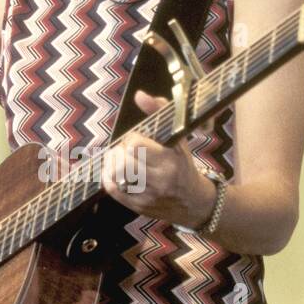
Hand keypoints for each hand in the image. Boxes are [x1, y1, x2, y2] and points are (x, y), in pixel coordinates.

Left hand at [101, 89, 217, 227]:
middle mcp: (159, 181)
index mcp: (170, 161)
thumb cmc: (184, 166)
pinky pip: (113, 190)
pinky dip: (108, 177)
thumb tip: (139, 95)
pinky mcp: (138, 207)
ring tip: (119, 159)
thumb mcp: (178, 138)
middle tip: (125, 150)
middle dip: (119, 151)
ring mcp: (147, 196)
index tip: (137, 139)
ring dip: (112, 163)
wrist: (194, 202)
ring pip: (115, 175)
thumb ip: (160, 112)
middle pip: (122, 161)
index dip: (131, 138)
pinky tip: (115, 172)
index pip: (135, 144)